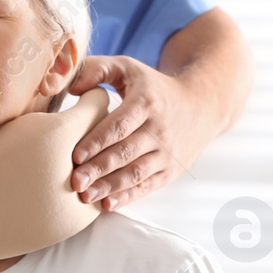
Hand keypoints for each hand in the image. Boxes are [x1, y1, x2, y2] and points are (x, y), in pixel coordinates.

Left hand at [67, 56, 212, 211]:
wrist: (201, 105)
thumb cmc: (152, 86)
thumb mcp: (127, 67)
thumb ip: (96, 69)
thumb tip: (71, 87)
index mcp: (147, 103)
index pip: (120, 125)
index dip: (97, 141)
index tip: (75, 155)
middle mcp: (160, 130)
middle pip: (125, 153)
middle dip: (98, 169)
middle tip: (74, 181)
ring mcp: (167, 153)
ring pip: (136, 173)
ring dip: (109, 187)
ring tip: (84, 195)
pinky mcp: (170, 170)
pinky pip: (147, 186)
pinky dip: (127, 197)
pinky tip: (107, 204)